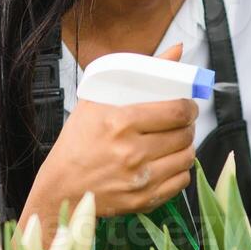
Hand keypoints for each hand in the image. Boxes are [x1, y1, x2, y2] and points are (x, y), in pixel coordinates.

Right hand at [19, 41, 197, 246]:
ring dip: (186, 147)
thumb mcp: (97, 100)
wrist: (61, 188)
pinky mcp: (143, 199)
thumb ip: (141, 71)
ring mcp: (139, 178)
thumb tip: (177, 50)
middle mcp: (132, 151)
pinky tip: (167, 163)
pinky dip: (179, 171)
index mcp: (121, 122)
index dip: (189, 106)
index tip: (187, 105)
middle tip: (181, 122)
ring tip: (175, 142)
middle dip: (188, 126)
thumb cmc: (77, 142)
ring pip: (187, 158)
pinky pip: (180, 182)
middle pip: (184, 134)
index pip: (176, 111)